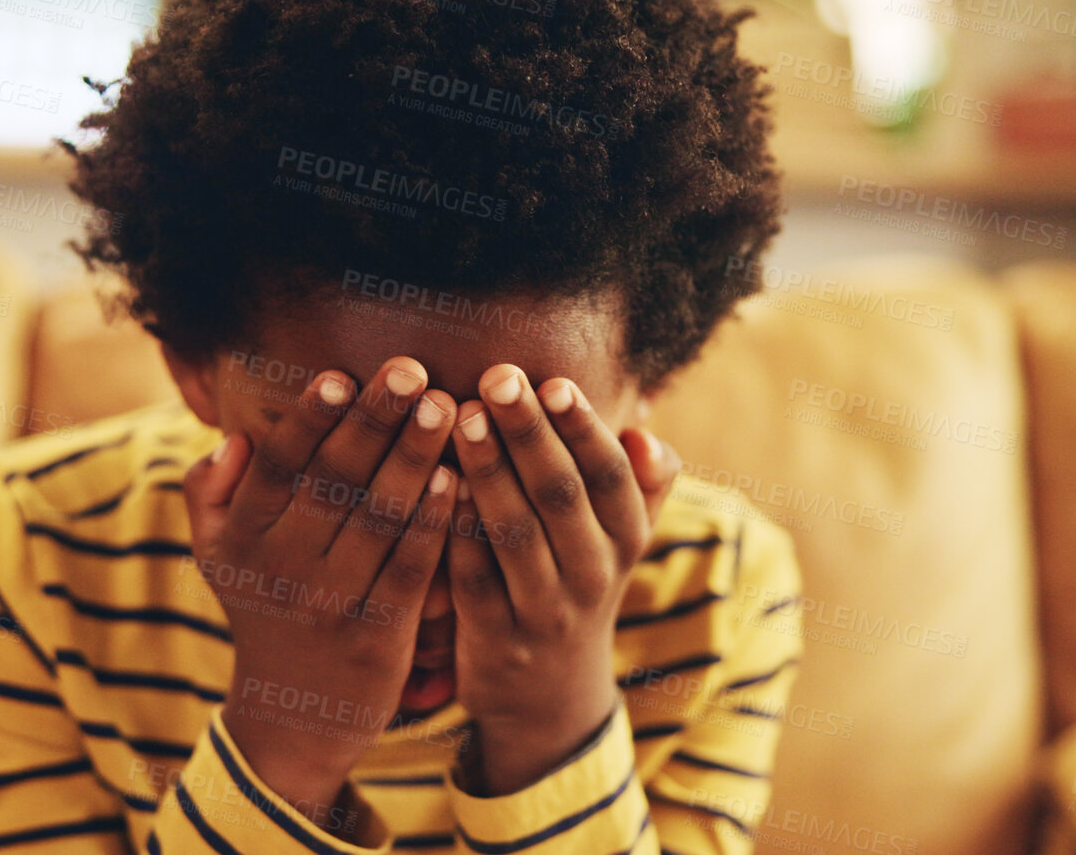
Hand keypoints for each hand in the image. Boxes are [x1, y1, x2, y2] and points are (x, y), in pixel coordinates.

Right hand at [182, 358, 459, 831]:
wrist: (292, 717)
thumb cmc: (264, 608)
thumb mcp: (216, 554)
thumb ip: (212, 492)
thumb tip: (235, 438)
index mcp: (244, 538)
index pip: (279, 467)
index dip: (308, 421)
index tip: (338, 375)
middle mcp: (284, 567)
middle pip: (335, 481)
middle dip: (375, 420)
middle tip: (411, 369)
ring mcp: (332, 603)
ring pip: (378, 518)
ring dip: (414, 458)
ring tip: (445, 407)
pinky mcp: (379, 637)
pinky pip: (410, 568)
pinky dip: (432, 522)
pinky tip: (456, 479)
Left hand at [446, 364, 680, 795]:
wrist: (550, 698)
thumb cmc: (579, 582)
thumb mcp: (623, 541)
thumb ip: (641, 485)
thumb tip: (643, 433)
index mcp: (625, 540)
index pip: (611, 477)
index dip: (584, 429)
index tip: (555, 380)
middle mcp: (593, 575)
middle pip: (562, 495)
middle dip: (528, 432)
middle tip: (496, 377)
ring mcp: (544, 610)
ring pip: (515, 533)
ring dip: (488, 471)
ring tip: (457, 417)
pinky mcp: (494, 640)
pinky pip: (473, 579)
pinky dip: (455, 532)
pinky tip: (432, 485)